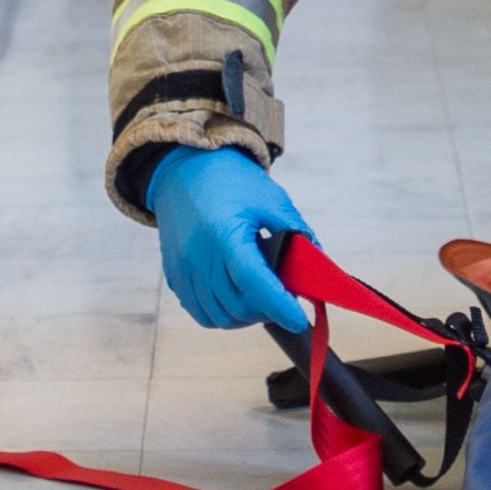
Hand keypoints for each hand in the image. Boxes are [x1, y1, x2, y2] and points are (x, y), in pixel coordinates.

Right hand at [146, 145, 312, 336]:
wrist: (184, 169)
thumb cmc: (228, 181)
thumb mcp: (270, 199)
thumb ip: (296, 231)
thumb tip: (316, 263)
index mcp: (224, 234)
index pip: (254, 283)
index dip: (279, 306)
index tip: (300, 320)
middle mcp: (198, 256)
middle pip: (238, 306)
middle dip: (268, 310)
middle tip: (283, 297)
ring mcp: (183, 269)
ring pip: (219, 317)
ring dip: (247, 316)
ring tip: (261, 298)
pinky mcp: (174, 276)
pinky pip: (201, 312)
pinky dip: (223, 314)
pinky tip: (238, 298)